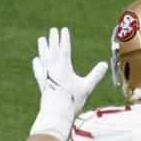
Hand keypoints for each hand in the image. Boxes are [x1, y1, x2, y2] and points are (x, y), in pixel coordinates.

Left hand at [29, 26, 107, 140]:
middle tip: (53, 30)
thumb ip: (95, 75)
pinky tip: (36, 59)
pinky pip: (38, 69)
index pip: (64, 49)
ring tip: (41, 39)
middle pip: (53, 50)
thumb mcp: (86, 87)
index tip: (64, 29)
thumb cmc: (72, 99)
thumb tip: (105, 64)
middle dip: (53, 39)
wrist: (56, 110)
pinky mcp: (41, 82)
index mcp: (64, 67)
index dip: (64, 38)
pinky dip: (37, 63)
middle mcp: (53, 68)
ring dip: (42, 47)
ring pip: (43, 57)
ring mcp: (46, 74)